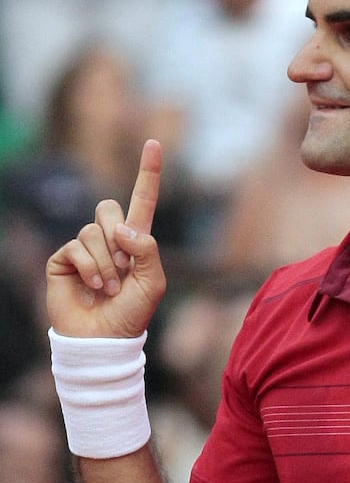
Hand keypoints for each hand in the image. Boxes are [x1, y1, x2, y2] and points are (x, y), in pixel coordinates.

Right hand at [46, 140, 166, 338]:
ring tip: (110, 287)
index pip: (143, 199)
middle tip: (123, 268)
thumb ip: (147, 250)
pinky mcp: (62, 259)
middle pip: (108, 207)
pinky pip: (76, 246)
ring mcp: (84, 247)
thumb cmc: (132, 314)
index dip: (148, 172)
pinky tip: (94, 287)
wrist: (104, 340)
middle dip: (118, 236)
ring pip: (93, 230)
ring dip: (106, 262)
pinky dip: (89, 267)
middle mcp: (109, 238)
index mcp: (136, 240)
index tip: (153, 142)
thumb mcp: (153, 282)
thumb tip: (122, 227)